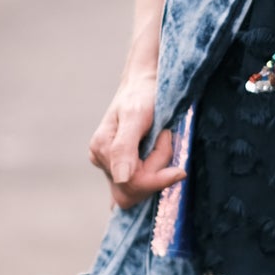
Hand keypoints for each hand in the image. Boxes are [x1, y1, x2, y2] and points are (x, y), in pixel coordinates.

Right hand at [88, 69, 186, 210]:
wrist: (143, 83)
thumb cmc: (141, 95)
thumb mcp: (135, 117)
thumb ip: (124, 147)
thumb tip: (121, 179)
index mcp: (102, 149)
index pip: (132, 183)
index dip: (156, 174)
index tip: (172, 151)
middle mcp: (102, 160)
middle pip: (133, 190)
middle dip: (156, 172)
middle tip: (163, 139)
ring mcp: (110, 164)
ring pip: (138, 188)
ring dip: (157, 169)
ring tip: (160, 139)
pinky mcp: (121, 164)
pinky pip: (137, 185)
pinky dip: (152, 177)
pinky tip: (160, 171)